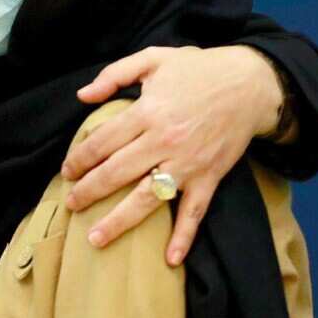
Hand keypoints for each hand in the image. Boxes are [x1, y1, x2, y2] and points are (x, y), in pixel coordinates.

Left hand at [62, 46, 283, 265]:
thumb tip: (82, 96)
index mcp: (147, 112)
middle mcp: (164, 141)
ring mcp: (188, 163)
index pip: (101, 142)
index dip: (79, 159)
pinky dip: (184, 237)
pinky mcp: (210, 177)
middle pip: (116, 173)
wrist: (251, 84)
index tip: (66, 171)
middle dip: (89, 192)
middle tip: (71, 204)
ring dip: (119, 221)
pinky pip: (194, 211)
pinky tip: (170, 259)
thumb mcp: (153, 58)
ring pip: (147, 198)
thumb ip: (114, 75)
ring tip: (95, 239)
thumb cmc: (198, 69)